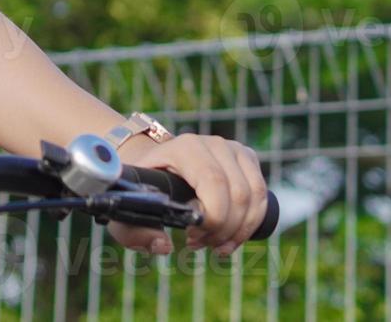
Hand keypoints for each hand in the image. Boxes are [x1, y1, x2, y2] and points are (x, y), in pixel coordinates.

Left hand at [107, 132, 267, 257]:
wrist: (155, 163)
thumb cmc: (141, 188)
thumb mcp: (128, 209)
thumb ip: (137, 232)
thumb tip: (165, 246)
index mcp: (184, 148)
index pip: (213, 181)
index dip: (214, 216)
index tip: (193, 238)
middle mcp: (213, 144)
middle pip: (238, 193)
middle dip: (225, 230)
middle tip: (201, 245)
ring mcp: (233, 149)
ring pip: (255, 196)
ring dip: (239, 230)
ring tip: (214, 244)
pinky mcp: (247, 159)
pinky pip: (261, 195)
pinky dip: (251, 222)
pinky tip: (230, 237)